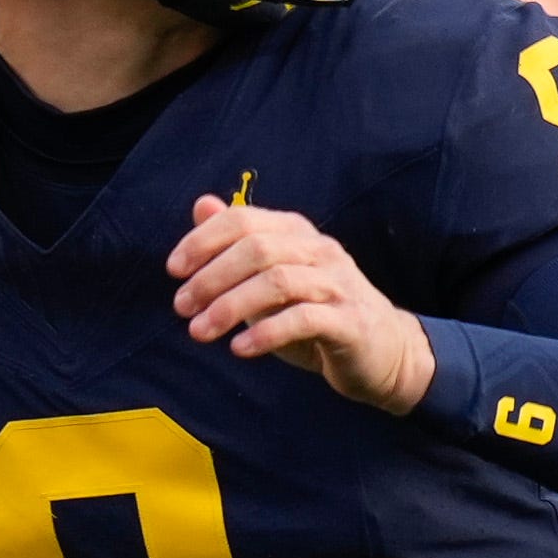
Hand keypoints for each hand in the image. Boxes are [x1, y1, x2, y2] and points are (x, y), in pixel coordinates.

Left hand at [166, 196, 434, 413]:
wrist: (383, 351)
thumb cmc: (317, 313)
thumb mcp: (271, 277)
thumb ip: (237, 244)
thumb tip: (201, 205)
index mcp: (298, 233)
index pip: (244, 221)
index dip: (203, 240)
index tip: (174, 270)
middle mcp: (319, 251)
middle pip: (257, 249)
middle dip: (211, 277)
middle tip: (181, 306)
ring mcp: (338, 284)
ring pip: (278, 282)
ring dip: (230, 307)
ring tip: (200, 331)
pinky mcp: (350, 322)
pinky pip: (304, 319)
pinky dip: (266, 333)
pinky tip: (239, 348)